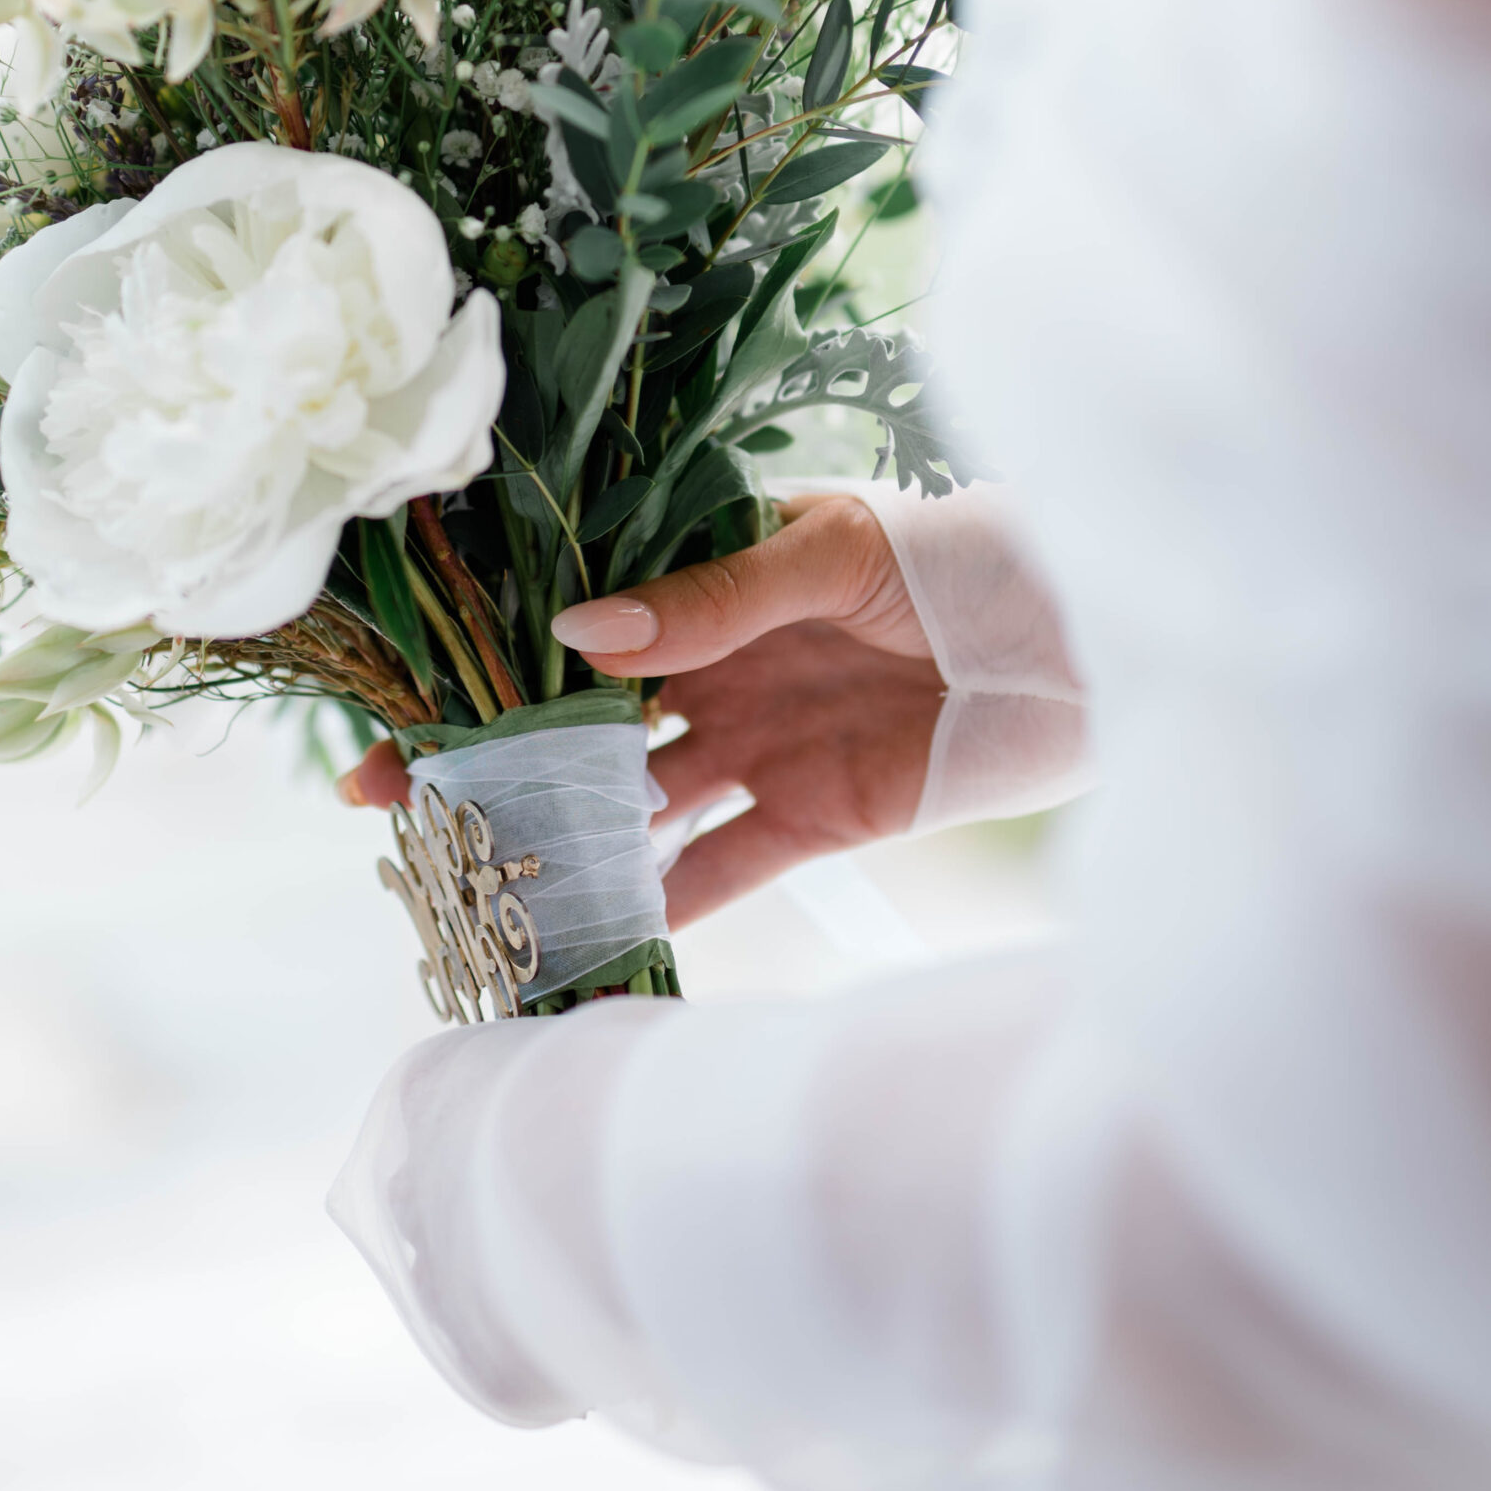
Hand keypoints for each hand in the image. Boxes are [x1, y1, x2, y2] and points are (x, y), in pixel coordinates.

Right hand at [337, 495, 942, 927]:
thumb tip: (576, 636)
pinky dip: (654, 909)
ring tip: (467, 880)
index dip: (484, 653)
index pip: (574, 618)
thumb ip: (713, 599)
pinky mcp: (816, 819)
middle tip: (391, 807)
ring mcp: (762, 743)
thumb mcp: (836, 551)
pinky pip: (717, 873)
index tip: (397, 695)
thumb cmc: (970, 551)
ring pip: (632, 803)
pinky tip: (582, 938)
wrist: (1098, 636)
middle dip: (485, 756)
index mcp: (714, 576)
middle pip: (579, 718)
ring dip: (554, 839)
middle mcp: (722, 663)